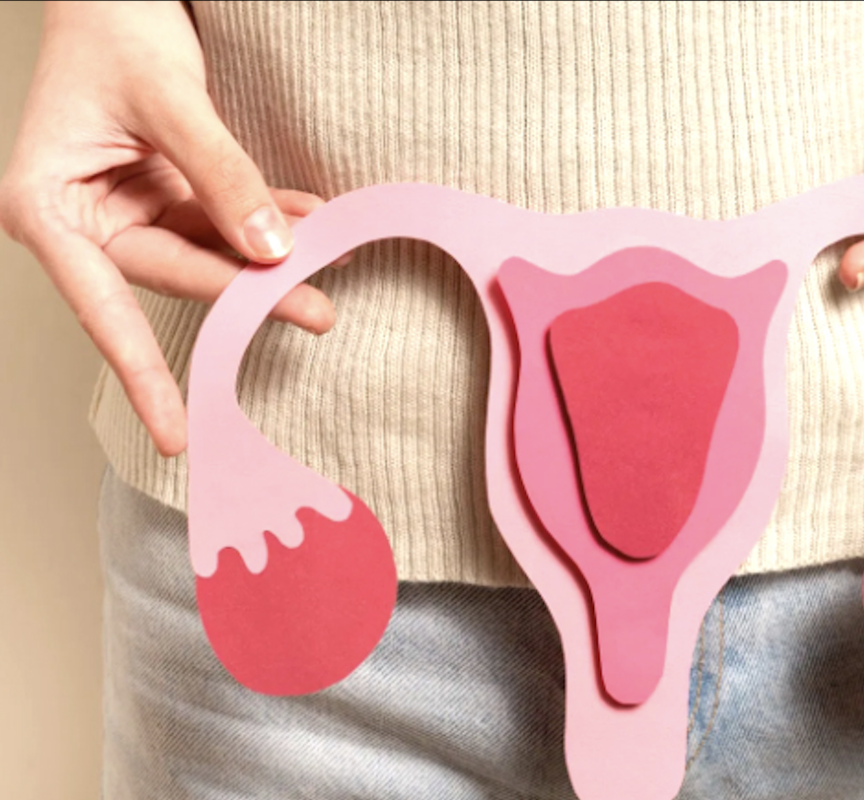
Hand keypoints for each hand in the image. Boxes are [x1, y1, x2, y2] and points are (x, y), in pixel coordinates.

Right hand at [0, 1, 336, 456]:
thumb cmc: (114, 30)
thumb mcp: (167, 99)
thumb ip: (219, 174)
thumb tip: (269, 251)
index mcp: (44, 207)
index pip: (101, 305)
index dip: (142, 374)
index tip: (174, 432)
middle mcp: (80, 220)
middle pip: (170, 274)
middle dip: (245, 295)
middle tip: (316, 312)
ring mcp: (126, 211)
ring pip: (205, 253)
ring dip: (268, 258)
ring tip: (328, 265)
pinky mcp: (165, 198)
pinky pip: (222, 221)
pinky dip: (266, 223)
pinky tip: (310, 226)